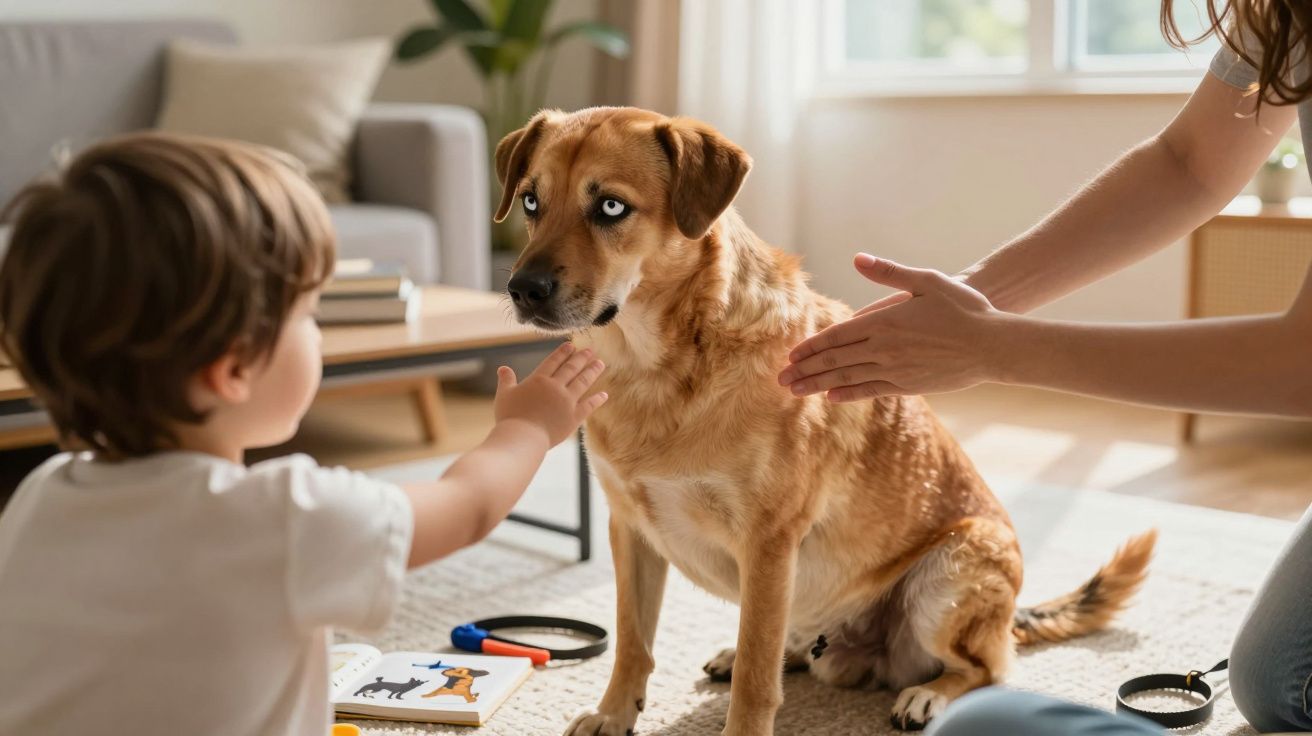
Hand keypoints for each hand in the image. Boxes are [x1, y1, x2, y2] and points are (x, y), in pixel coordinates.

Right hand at [494, 343, 607, 444]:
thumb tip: (503, 368)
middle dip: (581, 357)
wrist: (523, 437)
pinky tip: (604, 395)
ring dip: (592, 371)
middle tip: (591, 350)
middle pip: (571, 368)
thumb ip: (506, 380)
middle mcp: (555, 387)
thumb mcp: (504, 395)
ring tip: (600, 363)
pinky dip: (597, 399)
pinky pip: (589, 406)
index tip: (572, 345)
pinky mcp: (574, 417)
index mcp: (539, 380)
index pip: (553, 361)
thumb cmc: (510, 417)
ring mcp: (567, 401)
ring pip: (583, 382)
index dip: (563, 352)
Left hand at [778, 254, 1006, 401]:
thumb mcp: (927, 281)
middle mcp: (885, 349)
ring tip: (794, 391)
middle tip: (779, 379)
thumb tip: (857, 258)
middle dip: (805, 370)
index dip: (811, 347)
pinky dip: (847, 394)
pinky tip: (830, 397)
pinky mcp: (908, 385)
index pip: (837, 336)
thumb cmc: (963, 308)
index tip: (790, 355)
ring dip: (818, 385)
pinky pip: (870, 390)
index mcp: (884, 322)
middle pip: (835, 361)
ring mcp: (896, 370)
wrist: (993, 345)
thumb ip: (889, 272)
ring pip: (847, 379)